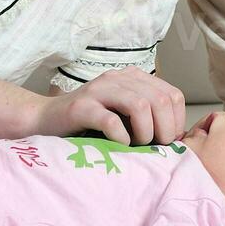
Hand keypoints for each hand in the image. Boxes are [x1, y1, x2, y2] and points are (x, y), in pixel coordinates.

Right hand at [32, 67, 185, 144]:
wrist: (46, 120)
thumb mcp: (124, 115)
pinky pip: (111, 121)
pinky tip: (118, 145)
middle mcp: (118, 78)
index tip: (168, 142)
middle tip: (155, 147)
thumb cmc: (90, 124)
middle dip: (164, 129)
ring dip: (145, 133)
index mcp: (132, 78)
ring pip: (140, 106)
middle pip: (160, 99)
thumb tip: (178, 137)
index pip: (172, 94)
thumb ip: (147, 116)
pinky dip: (121, 138)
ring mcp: (99, 90)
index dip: (176, 121)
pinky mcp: (81, 107)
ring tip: (137, 146)